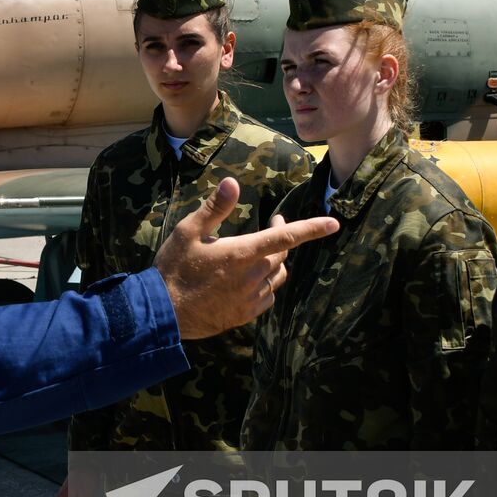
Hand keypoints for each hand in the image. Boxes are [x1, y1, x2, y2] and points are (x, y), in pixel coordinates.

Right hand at [154, 177, 337, 339]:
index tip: (333, 223)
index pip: (285, 238)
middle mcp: (252, 276)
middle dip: (282, 238)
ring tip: (262, 254)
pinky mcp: (244, 315)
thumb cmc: (174, 268)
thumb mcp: (188, 231)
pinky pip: (267, 298)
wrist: (163, 313)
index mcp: (242, 253)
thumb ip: (214, 208)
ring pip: (277, 277)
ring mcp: (249, 298)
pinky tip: (251, 280)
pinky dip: (266, 285)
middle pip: (281, 255)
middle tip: (272, 225)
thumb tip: (232, 182)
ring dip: (275, 262)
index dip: (311, 229)